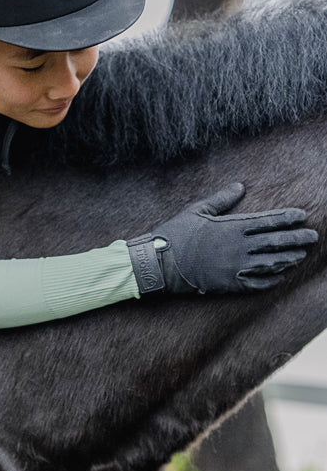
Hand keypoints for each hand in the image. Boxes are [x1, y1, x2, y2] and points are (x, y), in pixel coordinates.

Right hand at [126, 182, 318, 295]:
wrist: (160, 262)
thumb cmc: (176, 233)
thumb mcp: (198, 210)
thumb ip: (222, 199)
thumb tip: (239, 186)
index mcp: (232, 227)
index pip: (268, 221)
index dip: (288, 218)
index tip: (302, 216)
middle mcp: (238, 247)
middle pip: (276, 242)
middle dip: (297, 239)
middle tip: (313, 237)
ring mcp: (235, 267)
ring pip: (271, 263)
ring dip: (289, 259)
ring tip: (302, 255)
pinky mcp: (229, 284)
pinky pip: (257, 283)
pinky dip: (272, 280)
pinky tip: (281, 276)